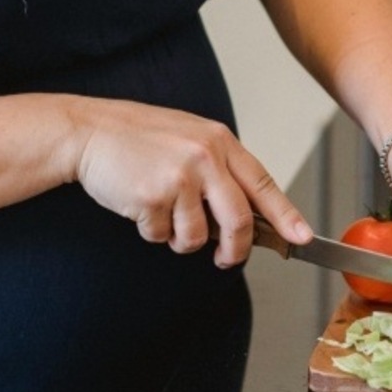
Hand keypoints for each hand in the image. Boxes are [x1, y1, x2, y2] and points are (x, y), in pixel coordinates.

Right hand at [70, 99, 312, 267]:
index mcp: (220, 141)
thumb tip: (244, 214)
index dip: (286, 216)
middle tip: (226, 258)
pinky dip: (152, 231)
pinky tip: (140, 205)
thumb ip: (219, 169)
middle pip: (238, 220)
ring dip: (180, 239)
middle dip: (235, 250)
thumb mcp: (190, 139)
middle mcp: (205, 157)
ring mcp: (180, 176)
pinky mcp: (153, 196)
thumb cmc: (138, 137)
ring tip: (163, 213)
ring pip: (197, 237)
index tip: (302, 238)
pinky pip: (162, 235)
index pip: (264, 184)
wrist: (89, 132)